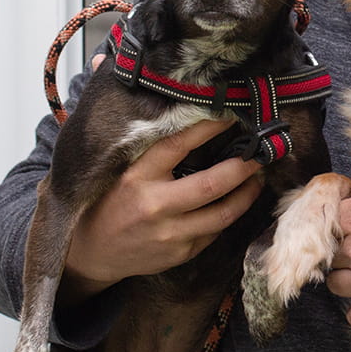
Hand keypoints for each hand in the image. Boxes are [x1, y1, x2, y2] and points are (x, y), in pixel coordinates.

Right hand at [61, 116, 262, 299]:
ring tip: (257, 177)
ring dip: (246, 194)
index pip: (177, 144)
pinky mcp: (179, 254)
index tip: (230, 114)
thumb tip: (159, 97)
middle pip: (212, 184)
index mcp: (135, 177)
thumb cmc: (106, 203)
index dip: (208, 127)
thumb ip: (144, 145)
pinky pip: (214, 232)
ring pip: (222, 213)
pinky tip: (236, 201)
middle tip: (262, 152)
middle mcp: (154, 206)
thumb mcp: (115, 169)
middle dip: (243, 166)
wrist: (89, 254)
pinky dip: (229, 215)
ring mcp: (169, 234)